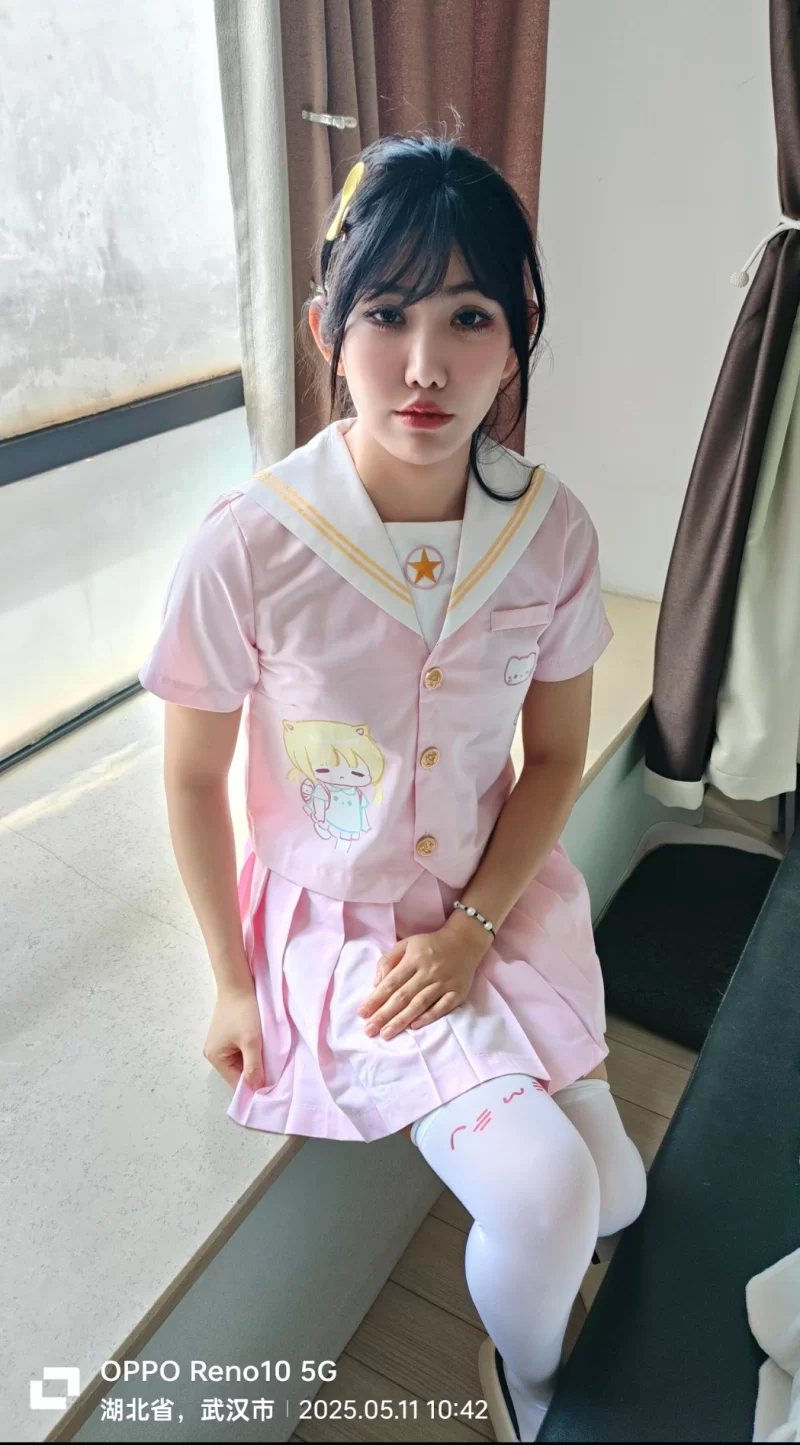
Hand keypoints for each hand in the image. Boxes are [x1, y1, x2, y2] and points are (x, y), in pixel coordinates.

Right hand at [204, 983, 264, 1090]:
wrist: (238, 984)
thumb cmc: (243, 1012)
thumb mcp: (251, 1042)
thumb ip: (254, 1067)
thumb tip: (256, 1089)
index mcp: (215, 1058)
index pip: (236, 1083)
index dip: (253, 1086)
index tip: (272, 1088)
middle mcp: (214, 1054)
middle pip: (238, 1073)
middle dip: (255, 1073)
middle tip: (274, 1074)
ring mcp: (220, 1044)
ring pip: (241, 1062)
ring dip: (255, 1061)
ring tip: (270, 1060)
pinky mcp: (228, 1036)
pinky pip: (241, 1051)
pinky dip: (252, 1052)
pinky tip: (263, 1048)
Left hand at [357, 913, 492, 1039]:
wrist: (464, 941)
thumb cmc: (430, 945)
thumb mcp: (406, 944)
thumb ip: (388, 960)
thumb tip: (376, 983)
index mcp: (414, 958)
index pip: (391, 982)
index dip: (376, 999)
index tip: (362, 1014)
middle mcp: (429, 971)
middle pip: (403, 996)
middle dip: (384, 1015)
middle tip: (369, 1030)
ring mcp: (445, 983)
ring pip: (420, 1004)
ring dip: (402, 1020)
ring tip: (386, 1033)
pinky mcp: (458, 992)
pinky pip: (442, 1007)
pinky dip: (429, 1017)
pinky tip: (414, 1026)